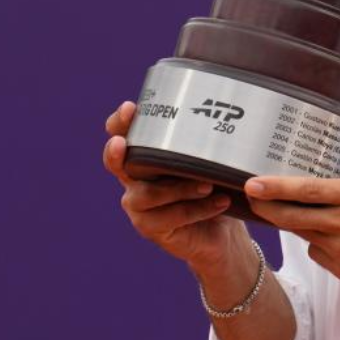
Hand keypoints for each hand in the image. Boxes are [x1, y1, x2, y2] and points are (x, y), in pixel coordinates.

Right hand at [103, 101, 242, 272]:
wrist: (221, 231)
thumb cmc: (212, 189)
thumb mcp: (207, 162)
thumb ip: (204, 144)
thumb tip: (223, 115)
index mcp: (145, 157)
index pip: (121, 135)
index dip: (119, 123)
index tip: (130, 107)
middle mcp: (135, 180)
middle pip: (117, 164)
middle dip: (118, 151)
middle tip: (122, 143)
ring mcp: (138, 207)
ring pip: (148, 194)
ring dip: (180, 189)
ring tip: (208, 184)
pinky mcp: (150, 228)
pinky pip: (170, 217)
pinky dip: (198, 209)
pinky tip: (220, 202)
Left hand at [244, 176, 339, 306]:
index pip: (306, 189)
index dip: (275, 187)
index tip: (253, 183)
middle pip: (291, 216)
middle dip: (266, 208)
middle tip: (251, 199)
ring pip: (303, 234)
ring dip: (293, 225)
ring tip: (286, 215)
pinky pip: (320, 254)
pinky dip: (319, 245)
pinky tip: (330, 241)